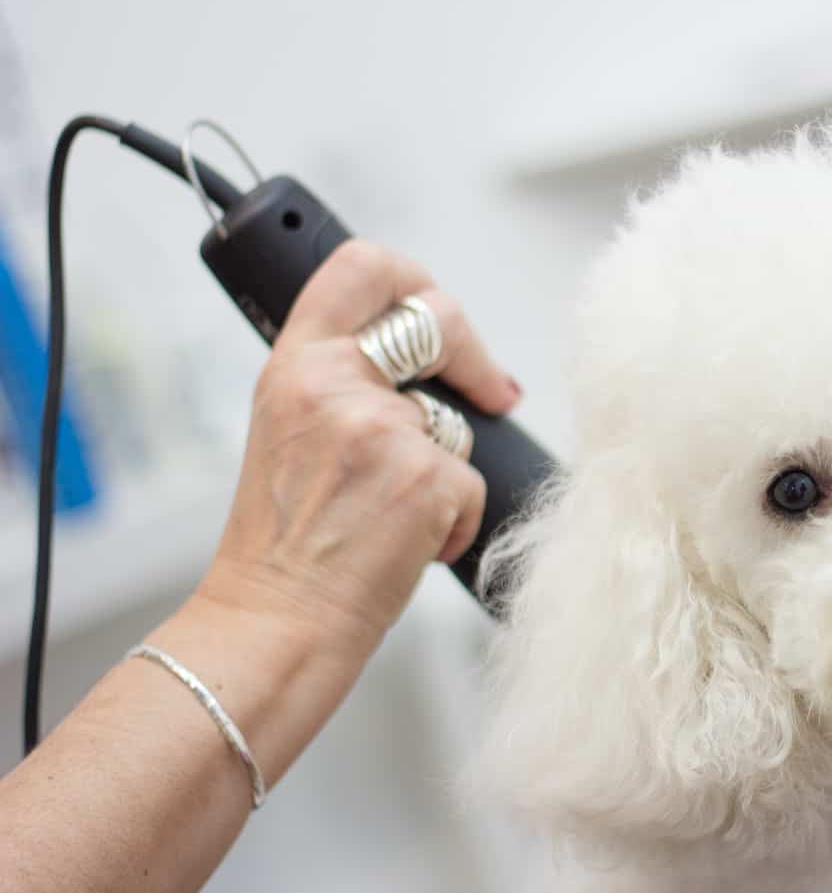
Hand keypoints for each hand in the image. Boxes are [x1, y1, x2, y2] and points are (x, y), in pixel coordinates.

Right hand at [194, 240, 520, 667]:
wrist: (276, 624)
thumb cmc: (287, 548)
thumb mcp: (291, 435)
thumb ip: (340, 384)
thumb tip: (421, 362)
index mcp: (294, 366)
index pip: (360, 267)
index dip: (414, 277)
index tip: (438, 310)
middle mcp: (334, 384)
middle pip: (436, 317)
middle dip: (477, 357)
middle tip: (495, 392)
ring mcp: (384, 430)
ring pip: (459, 421)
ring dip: (448, 468)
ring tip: (393, 516)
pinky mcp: (428, 477)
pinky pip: (473, 482)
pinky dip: (456, 521)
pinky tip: (410, 548)